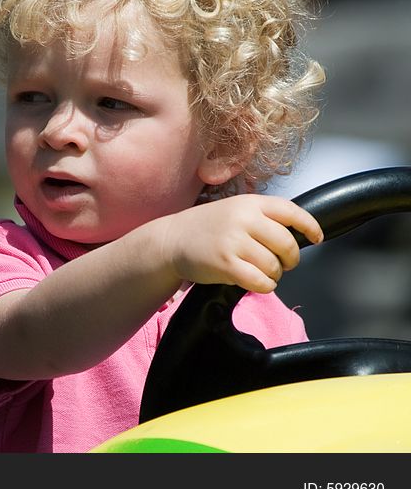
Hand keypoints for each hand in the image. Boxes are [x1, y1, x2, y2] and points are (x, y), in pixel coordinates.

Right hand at [157, 195, 323, 293]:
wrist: (171, 239)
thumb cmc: (206, 228)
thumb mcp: (234, 210)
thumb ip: (262, 217)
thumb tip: (298, 234)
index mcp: (249, 203)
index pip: (291, 212)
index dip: (309, 226)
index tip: (317, 237)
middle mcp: (243, 219)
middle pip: (287, 244)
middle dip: (290, 259)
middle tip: (283, 263)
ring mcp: (233, 241)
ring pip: (274, 265)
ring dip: (274, 275)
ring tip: (261, 272)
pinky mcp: (225, 264)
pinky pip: (260, 281)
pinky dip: (264, 286)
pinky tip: (256, 282)